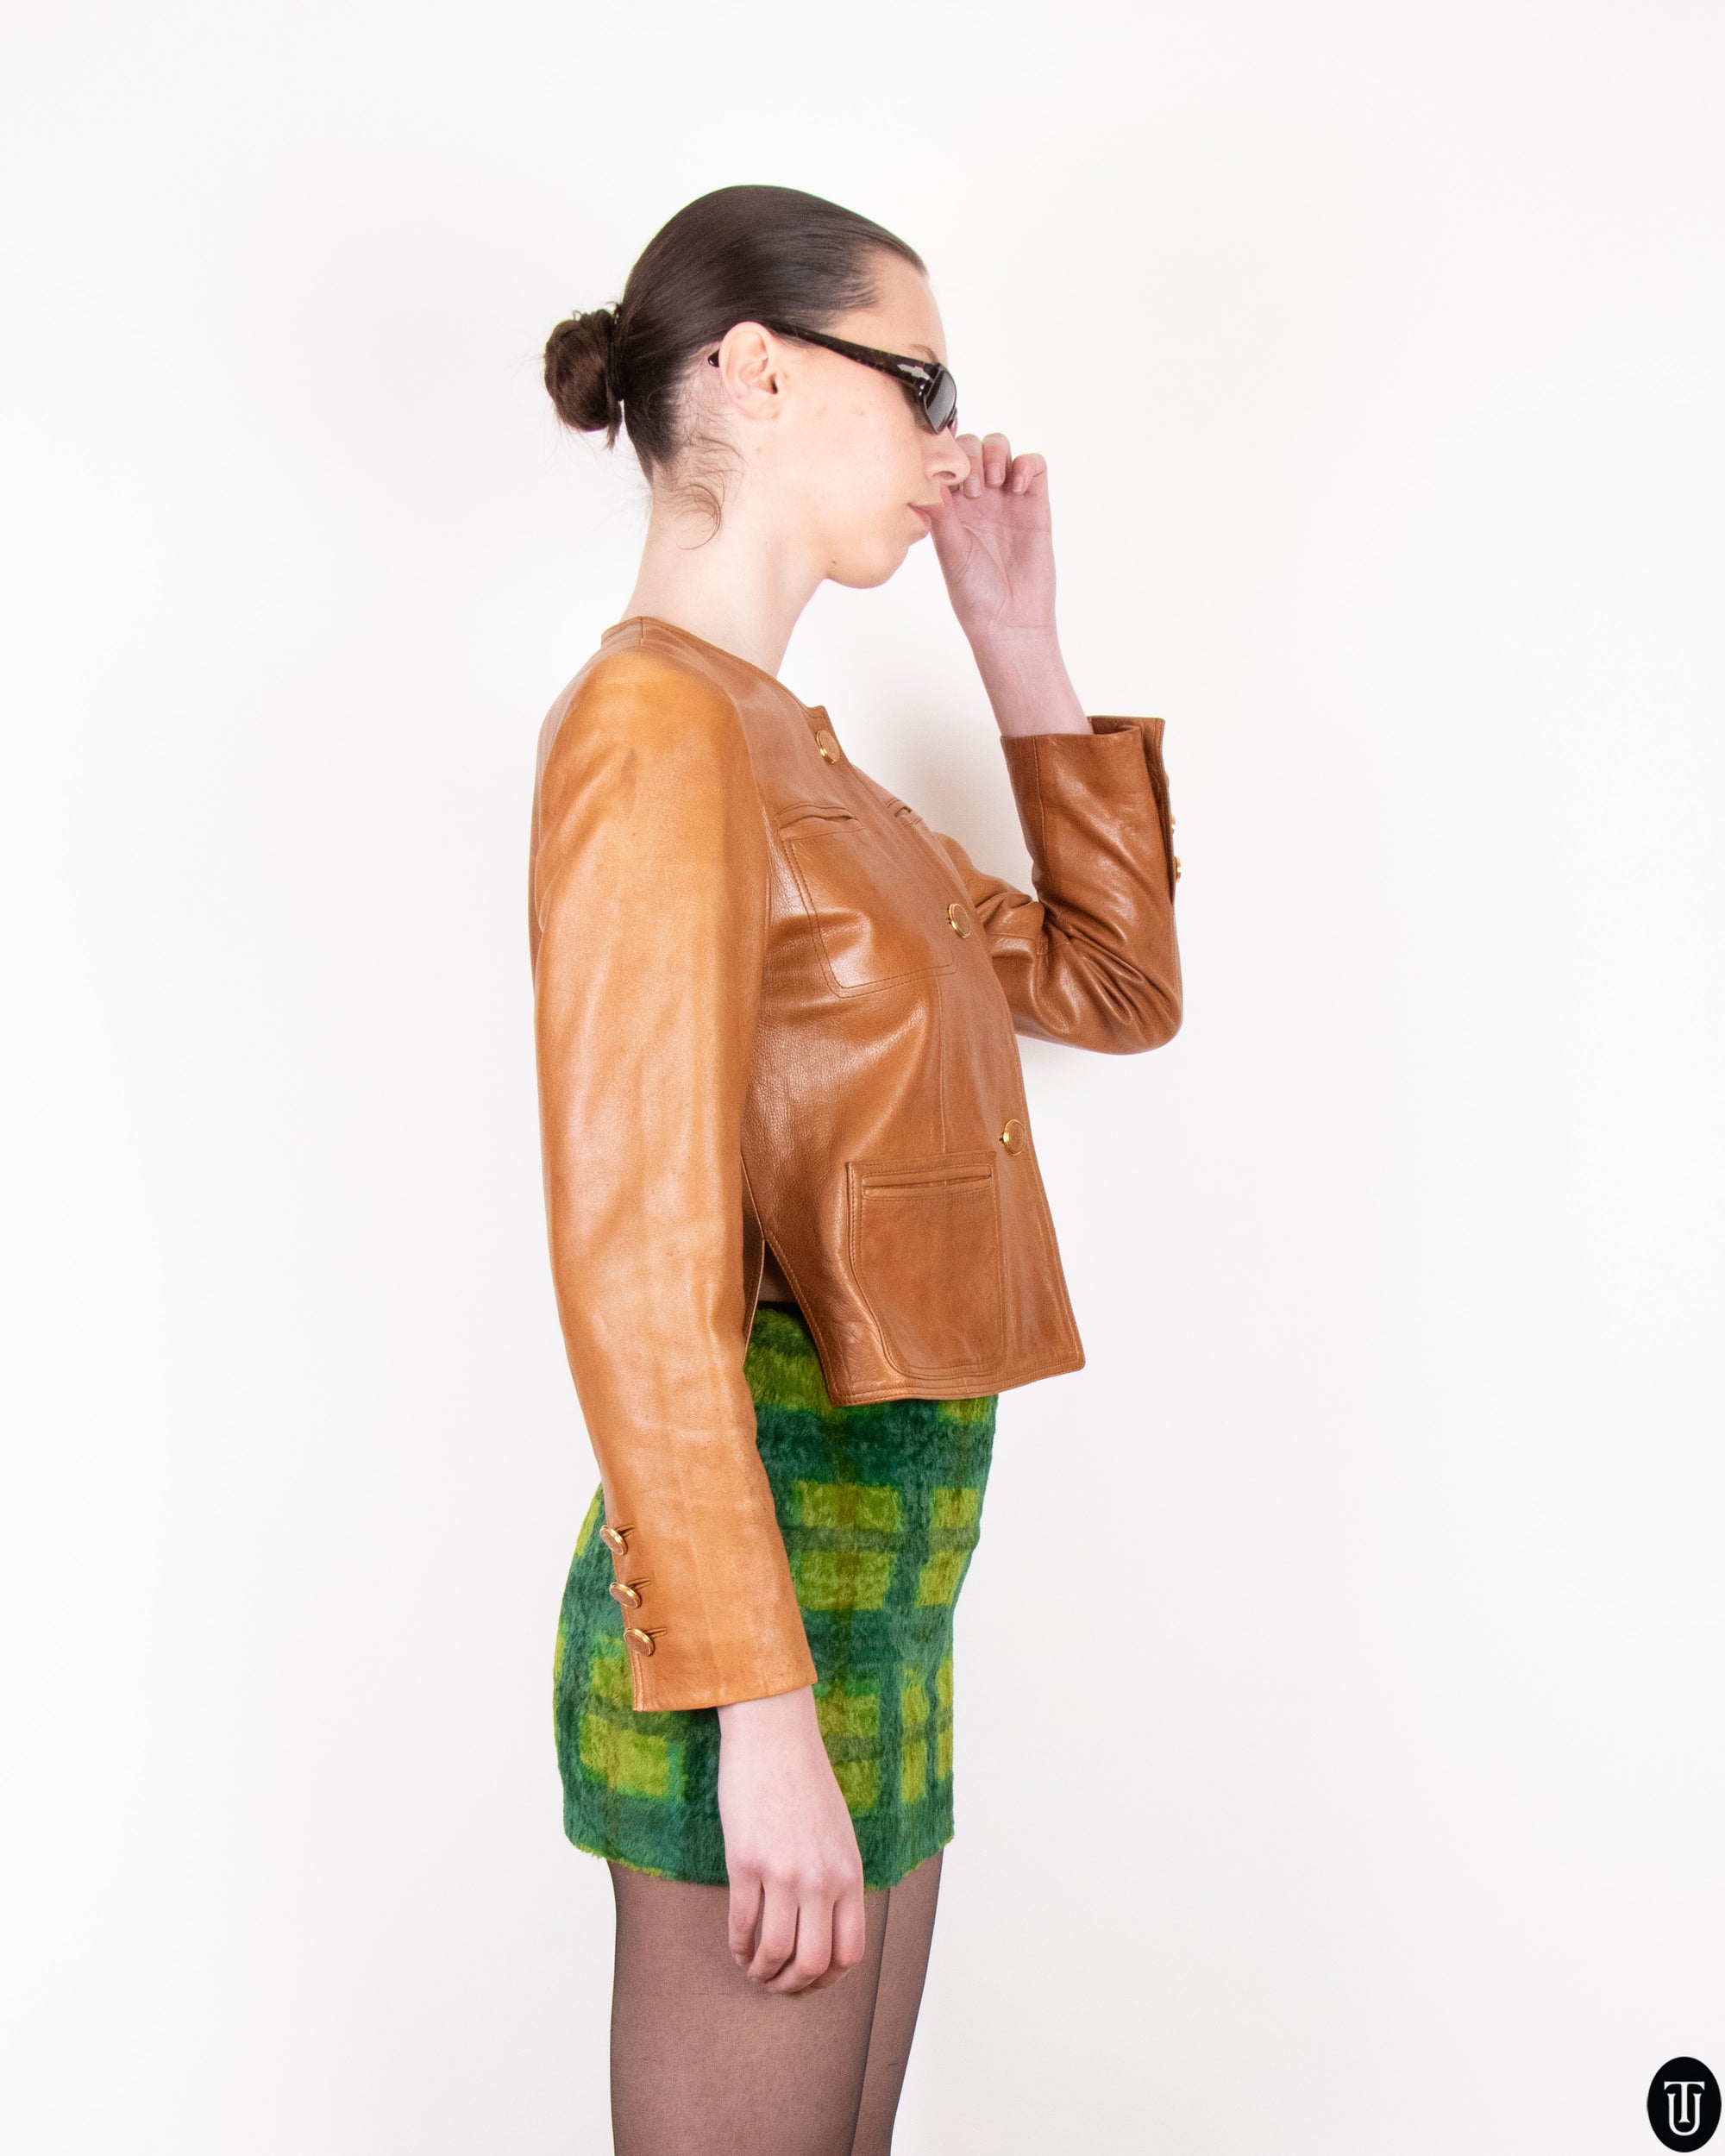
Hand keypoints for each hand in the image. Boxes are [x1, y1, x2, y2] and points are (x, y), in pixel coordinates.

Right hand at [717, 1686, 866, 1993]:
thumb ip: (837, 1880)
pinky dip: (737, 1947)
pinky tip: (736, 1946)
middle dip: (791, 1985)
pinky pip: (742, 1925)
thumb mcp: (839, 1833)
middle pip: (812, 1963)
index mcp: (849, 1873)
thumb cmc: (805, 1781)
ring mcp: (784, 1872)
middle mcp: (821, 1879)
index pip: (849, 1952)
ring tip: (752, 1969)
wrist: (774, 1734)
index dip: (827, 1980)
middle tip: (775, 1984)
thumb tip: (824, 1931)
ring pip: (775, 1952)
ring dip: (761, 1972)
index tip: (808, 1980)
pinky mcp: (746, 1861)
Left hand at [928, 433, 1055, 646]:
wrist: (1010, 619)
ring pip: (1000, 447)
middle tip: (972, 489)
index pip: (944, 461)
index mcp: (950, 505)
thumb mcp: (949, 550)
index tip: (946, 470)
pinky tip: (1016, 489)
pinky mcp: (1035, 502)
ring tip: (993, 485)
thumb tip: (926, 476)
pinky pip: (1034, 464)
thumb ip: (941, 511)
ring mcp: (1006, 497)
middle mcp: (977, 496)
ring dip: (995, 455)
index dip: (944, 453)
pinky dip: (1026, 465)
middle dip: (970, 455)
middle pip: (972, 445)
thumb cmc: (974, 593)